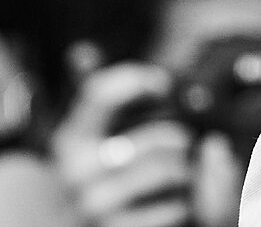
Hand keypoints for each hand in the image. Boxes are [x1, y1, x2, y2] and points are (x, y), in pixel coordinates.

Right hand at [52, 63, 193, 226]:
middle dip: (182, 139)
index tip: (163, 85)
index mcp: (71, 139)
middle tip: (181, 146)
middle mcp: (77, 172)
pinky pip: (178, 207)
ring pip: (173, 170)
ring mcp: (96, 206)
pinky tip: (171, 207)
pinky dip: (186, 206)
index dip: (140, 81)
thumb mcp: (100, 135)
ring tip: (178, 178)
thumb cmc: (111, 177)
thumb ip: (101, 96)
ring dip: (189, 173)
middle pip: (161, 137)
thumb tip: (79, 52)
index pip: (101, 93)